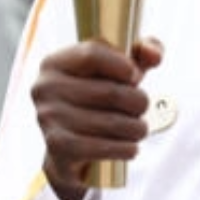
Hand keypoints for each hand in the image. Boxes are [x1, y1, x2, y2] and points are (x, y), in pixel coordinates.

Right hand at [32, 36, 163, 199]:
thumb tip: (154, 55)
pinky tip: (132, 147)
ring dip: (136, 128)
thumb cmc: (98, 97)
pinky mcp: (57, 147)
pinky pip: (100, 147)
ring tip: (140, 128)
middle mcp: (45, 88)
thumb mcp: (118, 68)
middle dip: (138, 101)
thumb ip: (142, 50)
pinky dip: (124, 148)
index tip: (137, 75)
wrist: (70, 148)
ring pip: (110, 121)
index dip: (123, 64)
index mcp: (55, 63)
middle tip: (142, 107)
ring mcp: (48, 118)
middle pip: (109, 91)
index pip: (92, 54)